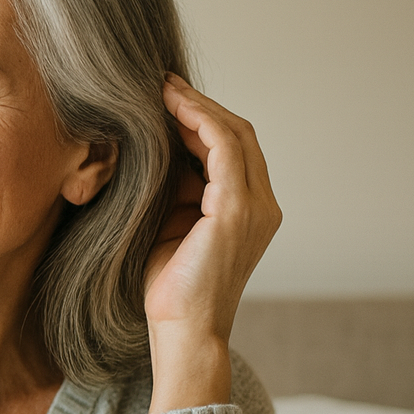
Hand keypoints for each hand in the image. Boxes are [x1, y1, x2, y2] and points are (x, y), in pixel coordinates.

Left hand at [145, 74, 280, 412]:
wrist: (180, 331)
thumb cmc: (169, 287)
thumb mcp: (170, 225)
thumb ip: (173, 189)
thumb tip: (150, 148)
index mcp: (250, 209)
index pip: (233, 148)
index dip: (202, 118)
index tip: (165, 98)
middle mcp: (263, 205)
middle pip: (238, 134)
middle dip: (199, 105)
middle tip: (161, 83)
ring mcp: (255, 207)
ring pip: (233, 135)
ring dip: (197, 106)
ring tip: (162, 88)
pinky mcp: (236, 211)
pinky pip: (224, 149)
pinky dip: (199, 121)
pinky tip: (171, 108)